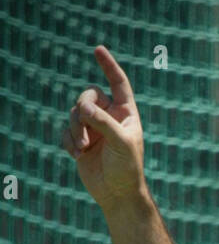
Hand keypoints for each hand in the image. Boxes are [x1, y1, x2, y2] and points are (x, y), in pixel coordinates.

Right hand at [61, 45, 146, 208]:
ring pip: (75, 113)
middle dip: (83, 110)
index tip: (98, 49)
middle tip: (86, 128)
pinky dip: (69, 141)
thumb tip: (82, 107)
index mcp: (125, 113)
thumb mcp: (121, 143)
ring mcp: (94, 129)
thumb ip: (103, 122)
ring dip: (76, 129)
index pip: (118, 83)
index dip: (109, 66)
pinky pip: (67, 131)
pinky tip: (76, 155)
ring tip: (83, 148)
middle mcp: (109, 117)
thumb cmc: (127, 169)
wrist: (118, 195)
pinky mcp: (81, 142)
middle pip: (88, 96)